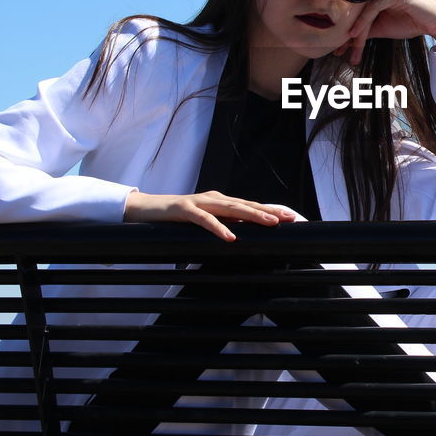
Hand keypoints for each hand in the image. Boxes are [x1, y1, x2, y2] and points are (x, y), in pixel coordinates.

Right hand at [123, 190, 297, 241]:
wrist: (145, 210)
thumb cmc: (177, 219)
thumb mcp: (204, 221)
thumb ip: (222, 225)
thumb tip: (243, 236)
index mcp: (220, 201)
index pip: (249, 205)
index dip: (270, 210)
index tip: (291, 217)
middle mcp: (213, 198)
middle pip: (246, 205)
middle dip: (269, 211)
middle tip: (288, 218)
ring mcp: (199, 202)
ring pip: (230, 208)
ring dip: (252, 215)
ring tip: (270, 223)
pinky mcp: (184, 209)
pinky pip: (204, 220)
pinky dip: (218, 228)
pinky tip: (230, 237)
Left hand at [337, 0, 435, 65]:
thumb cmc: (411, 23)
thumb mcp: (382, 29)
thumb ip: (366, 30)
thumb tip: (347, 39)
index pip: (355, 13)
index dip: (344, 32)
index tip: (337, 50)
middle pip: (356, 11)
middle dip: (345, 32)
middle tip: (336, 51)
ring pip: (363, 10)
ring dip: (355, 30)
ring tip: (348, 46)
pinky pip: (373, 7)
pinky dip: (363, 21)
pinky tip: (355, 34)